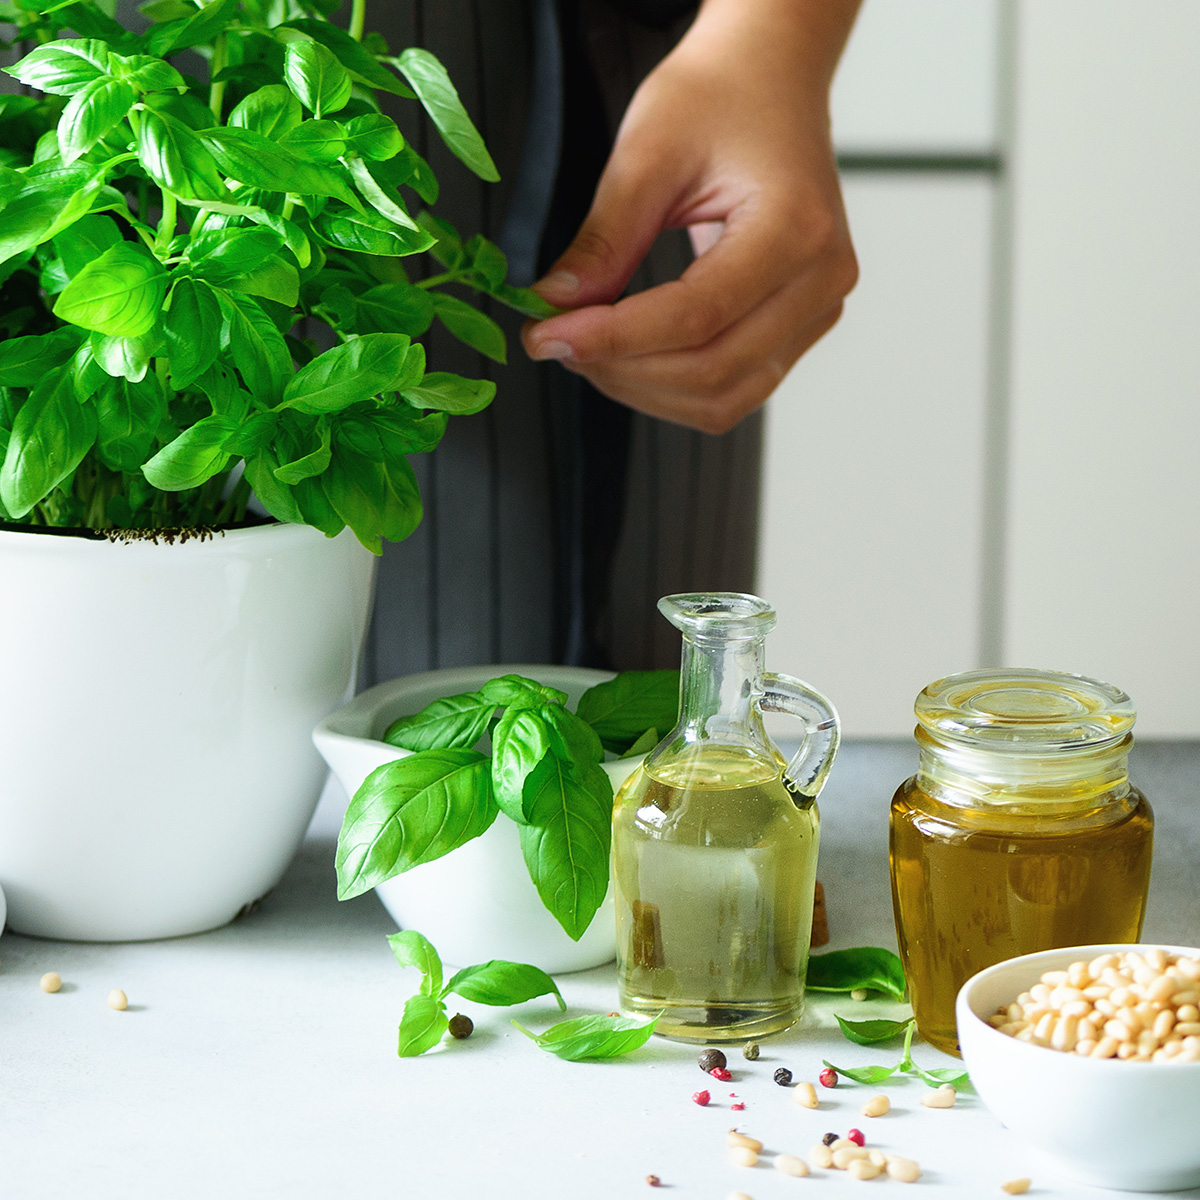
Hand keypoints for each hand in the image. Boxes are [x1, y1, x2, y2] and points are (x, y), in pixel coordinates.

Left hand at [522, 0, 860, 434]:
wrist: (769, 79)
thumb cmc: (720, 97)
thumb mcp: (647, 153)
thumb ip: (604, 242)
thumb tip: (555, 309)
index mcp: (796, 228)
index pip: (697, 315)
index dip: (613, 338)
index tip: (547, 335)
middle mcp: (821, 281)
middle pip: (712, 369)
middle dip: (621, 368)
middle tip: (557, 340)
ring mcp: (817, 311)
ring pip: (722, 397)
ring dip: (643, 388)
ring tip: (589, 347)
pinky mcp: (799, 328)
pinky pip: (733, 389)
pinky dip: (672, 388)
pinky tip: (629, 355)